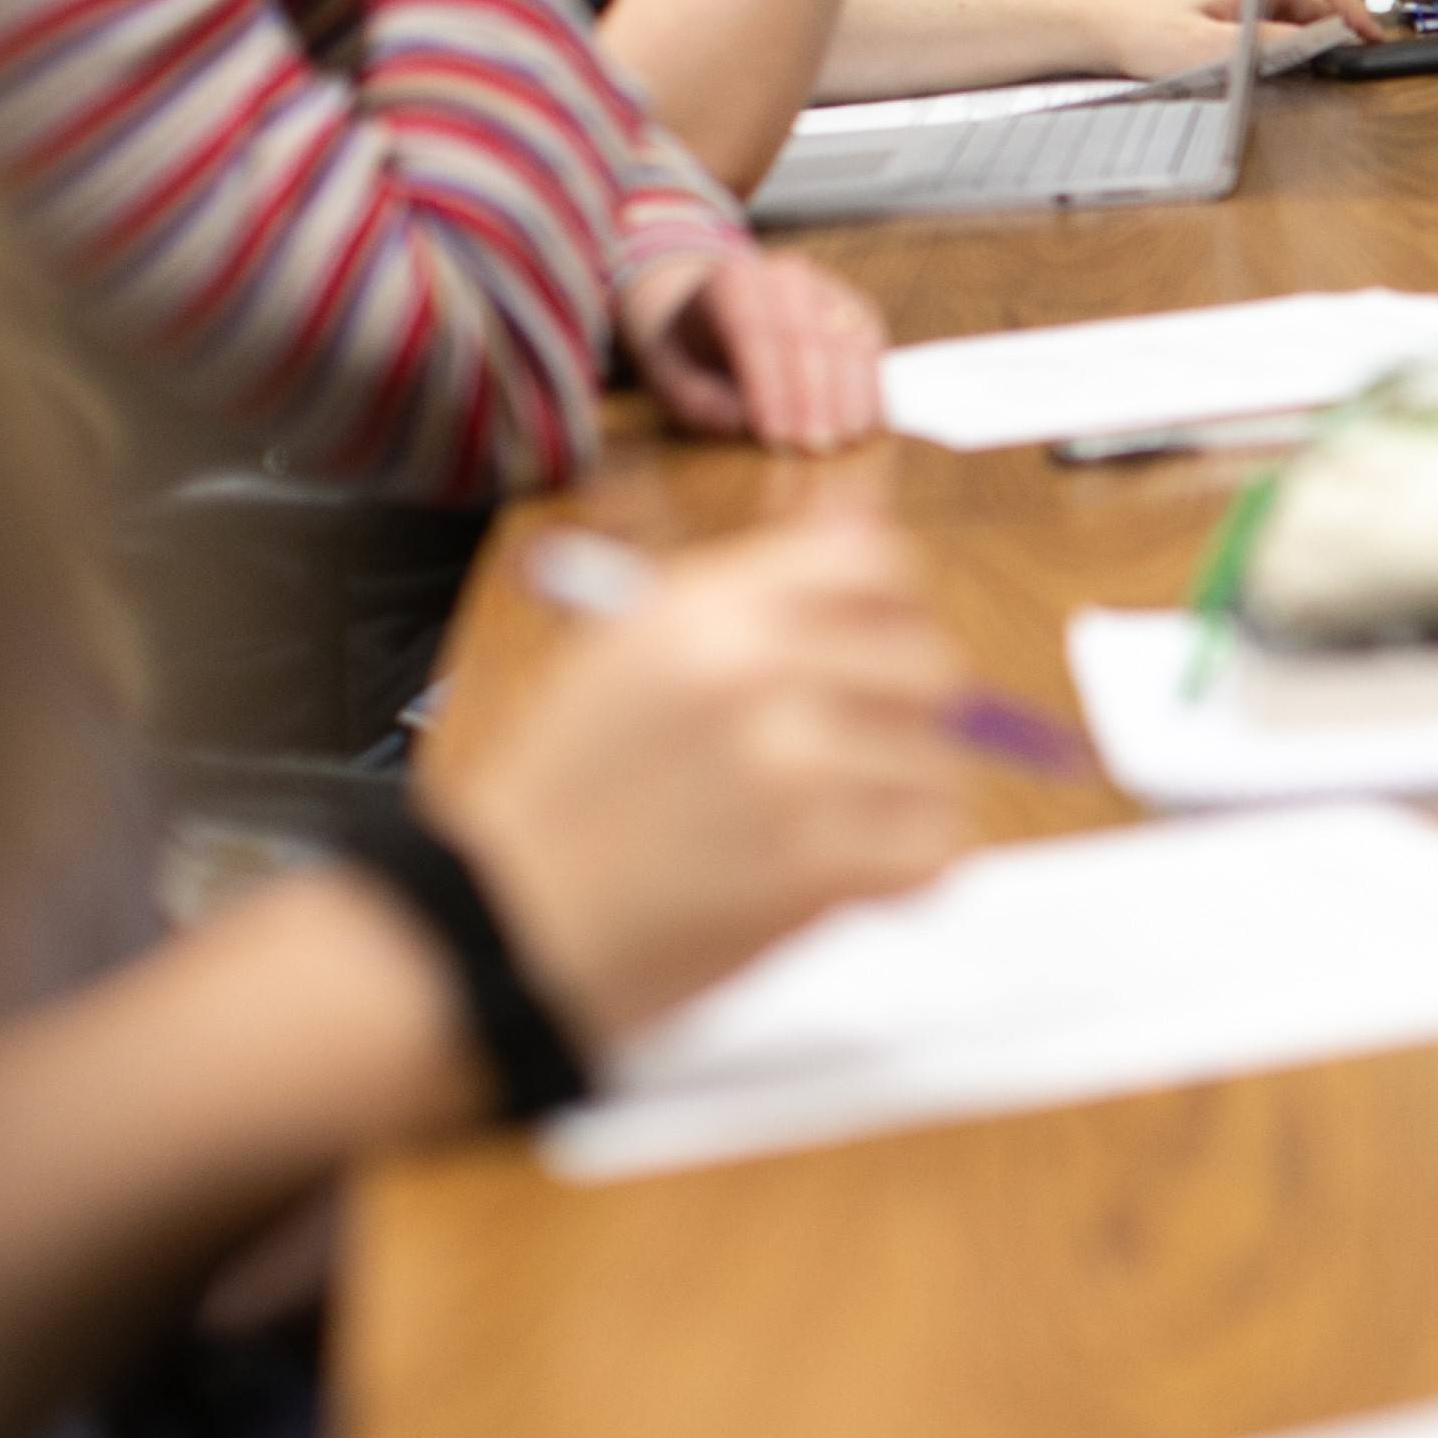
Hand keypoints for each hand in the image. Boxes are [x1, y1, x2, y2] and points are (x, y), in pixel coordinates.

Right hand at [421, 515, 970, 1042]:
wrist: (500, 925)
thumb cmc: (569, 797)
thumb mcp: (632, 657)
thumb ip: (757, 596)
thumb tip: (869, 513)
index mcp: (704, 612)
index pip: (879, 566)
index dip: (894, 617)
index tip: (875, 661)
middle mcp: (752, 671)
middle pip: (929, 665)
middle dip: (904, 721)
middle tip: (852, 765)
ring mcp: (787, 767)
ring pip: (937, 764)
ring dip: (898, 806)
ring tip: (822, 833)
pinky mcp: (810, 862)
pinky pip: (934, 846)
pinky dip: (905, 871)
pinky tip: (846, 878)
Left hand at [621, 249, 889, 452]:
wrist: (715, 313)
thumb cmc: (693, 355)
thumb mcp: (674, 381)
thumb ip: (704, 404)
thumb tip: (749, 424)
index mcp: (730, 284)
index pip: (756, 332)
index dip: (769, 387)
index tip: (777, 436)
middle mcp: (784, 275)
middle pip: (807, 335)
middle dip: (816, 396)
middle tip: (817, 446)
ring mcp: (826, 288)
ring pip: (849, 337)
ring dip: (853, 393)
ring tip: (848, 439)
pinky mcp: (856, 308)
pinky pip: (872, 343)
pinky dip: (874, 384)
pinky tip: (870, 421)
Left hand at [1098, 0, 1381, 79]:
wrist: (1110, 34)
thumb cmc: (1150, 34)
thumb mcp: (1211, 46)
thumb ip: (1265, 44)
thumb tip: (1311, 45)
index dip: (1351, 7)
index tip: (1368, 36)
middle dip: (1337, 27)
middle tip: (1353, 58)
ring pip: (1298, 14)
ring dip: (1313, 39)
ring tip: (1322, 68)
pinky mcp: (1236, 15)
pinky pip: (1278, 26)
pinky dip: (1291, 45)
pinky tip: (1288, 67)